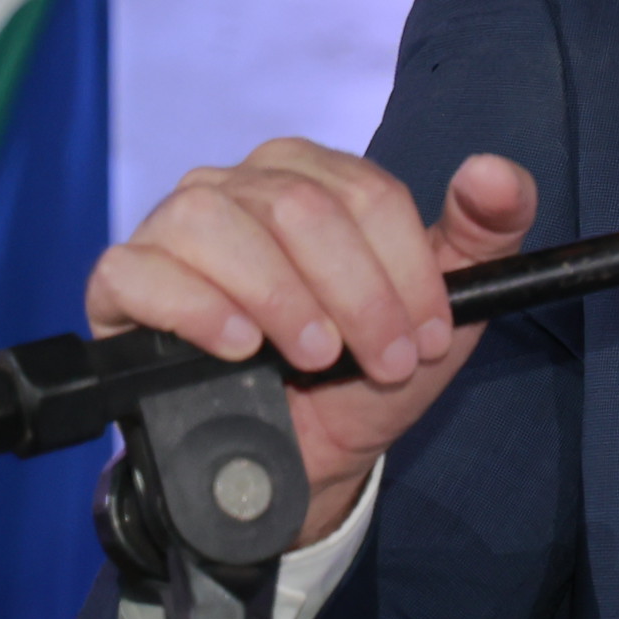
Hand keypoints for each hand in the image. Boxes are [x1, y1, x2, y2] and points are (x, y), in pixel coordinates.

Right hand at [86, 143, 535, 546]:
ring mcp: (173, 227)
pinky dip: (196, 309)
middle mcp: (237, 186)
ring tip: (314, 356)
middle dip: (357, 296)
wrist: (307, 446)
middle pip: (301, 209)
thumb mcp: (443, 304)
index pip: (366, 194)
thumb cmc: (369, 361)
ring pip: (218, 224)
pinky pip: (143, 272)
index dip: (406, 271)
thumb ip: (485, 232)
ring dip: (281, 299)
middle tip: (381, 360)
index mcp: (311, 174)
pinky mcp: (124, 280)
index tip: (427, 335)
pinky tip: (238, 345)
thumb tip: (495, 172)